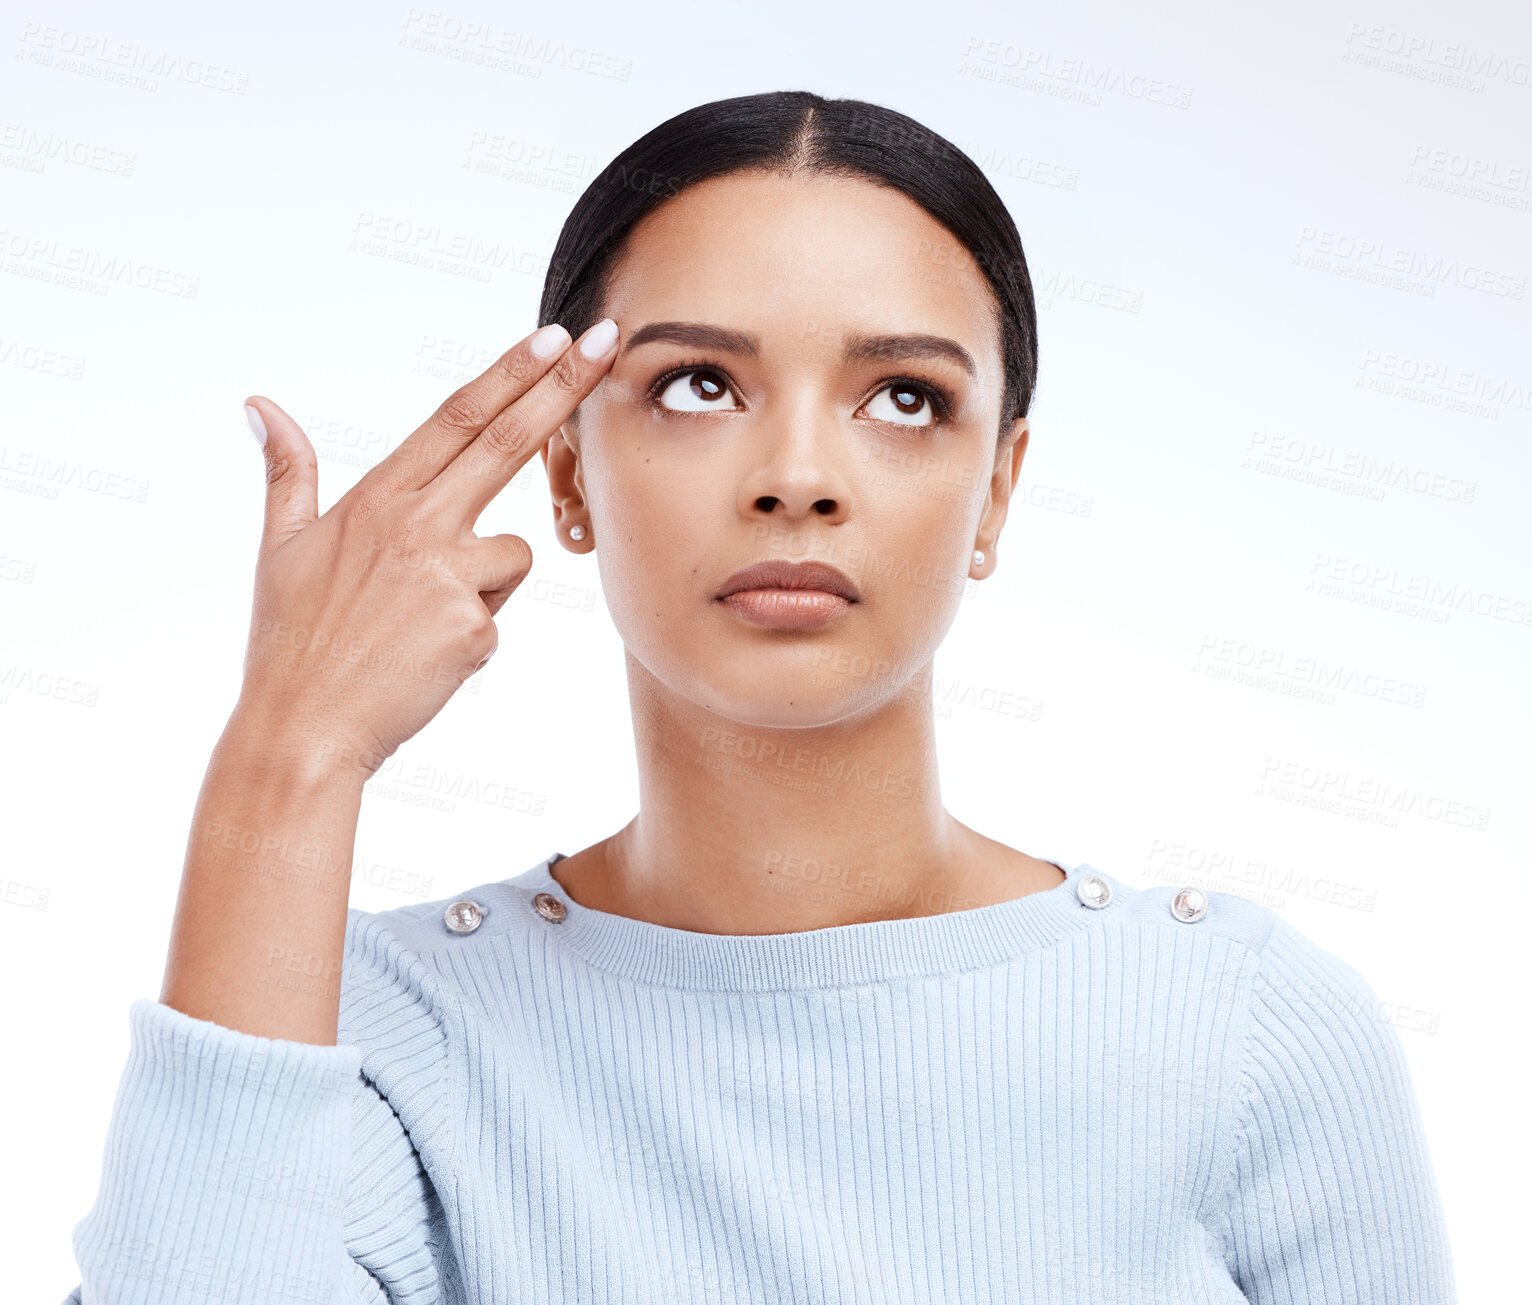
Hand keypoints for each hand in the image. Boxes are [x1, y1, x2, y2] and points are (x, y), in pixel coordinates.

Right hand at [233, 318, 617, 777]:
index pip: (456, 418)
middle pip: (506, 441)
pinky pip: (500, 616)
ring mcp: (446, 574)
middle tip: (608, 340)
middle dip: (563, 387)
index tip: (552, 337)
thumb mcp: (280, 549)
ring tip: (419, 624)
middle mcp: (415, 524)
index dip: (509, 374)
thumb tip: (260, 405)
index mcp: (375, 498)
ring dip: (487, 582)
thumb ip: (287, 473)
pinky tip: (427, 658)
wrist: (302, 730)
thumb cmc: (290, 644)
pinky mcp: (474, 626)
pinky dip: (474, 635)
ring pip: (513, 553)